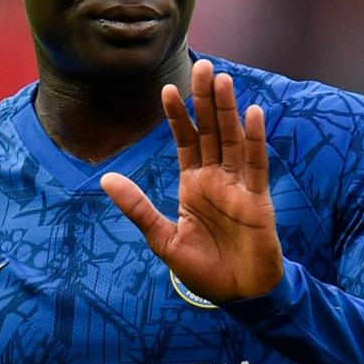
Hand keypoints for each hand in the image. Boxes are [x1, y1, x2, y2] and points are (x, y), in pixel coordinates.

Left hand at [101, 59, 282, 302]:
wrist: (238, 296)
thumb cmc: (203, 270)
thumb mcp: (163, 238)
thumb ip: (138, 207)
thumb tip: (105, 178)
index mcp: (193, 185)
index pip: (186, 141)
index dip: (178, 116)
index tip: (168, 89)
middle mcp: (216, 179)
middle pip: (212, 131)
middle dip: (206, 100)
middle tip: (204, 66)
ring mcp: (238, 187)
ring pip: (233, 140)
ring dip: (229, 111)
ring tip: (223, 80)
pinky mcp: (257, 200)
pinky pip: (256, 165)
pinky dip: (255, 140)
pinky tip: (252, 114)